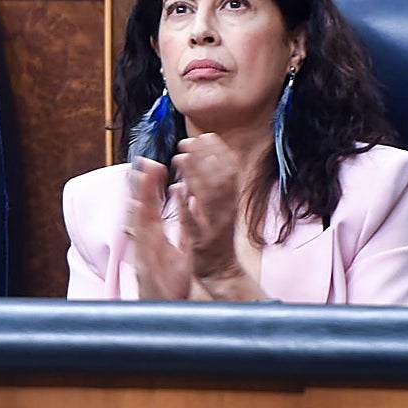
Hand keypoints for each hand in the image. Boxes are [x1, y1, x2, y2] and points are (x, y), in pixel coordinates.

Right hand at [126, 158, 190, 300]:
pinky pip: (142, 238)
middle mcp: (147, 241)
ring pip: (139, 219)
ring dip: (139, 197)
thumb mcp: (181, 252)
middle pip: (142, 207)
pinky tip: (141, 206)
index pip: (153, 206)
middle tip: (144, 161)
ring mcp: (143, 250)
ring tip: (141, 176)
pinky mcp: (142, 262)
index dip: (152, 186)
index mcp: (156, 237)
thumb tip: (183, 215)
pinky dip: (140, 222)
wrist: (165, 310)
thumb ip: (181, 230)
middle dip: (143, 184)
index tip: (154, 165)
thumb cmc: (171, 283)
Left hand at [172, 134, 244, 285]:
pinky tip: (177, 189)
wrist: (220, 273)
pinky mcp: (201, 242)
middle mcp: (226, 212)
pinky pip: (194, 222)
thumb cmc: (216, 238)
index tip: (206, 135)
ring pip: (208, 198)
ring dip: (195, 176)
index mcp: (231, 202)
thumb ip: (214, 188)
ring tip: (179, 158)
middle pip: (220, 179)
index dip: (219, 152)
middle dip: (205, 158)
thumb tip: (205, 160)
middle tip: (188, 140)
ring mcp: (215, 227)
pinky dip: (187, 205)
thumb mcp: (220, 209)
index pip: (230, 171)